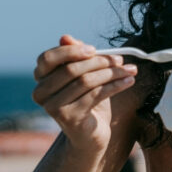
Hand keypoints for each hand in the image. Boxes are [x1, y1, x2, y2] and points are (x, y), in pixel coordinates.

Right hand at [31, 35, 137, 152]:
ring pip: (85, 81)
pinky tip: (129, 81)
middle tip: (121, 60)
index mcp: (41, 79)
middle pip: (71, 69)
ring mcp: (52, 107)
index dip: (71, 51)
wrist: (91, 135)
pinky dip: (115, 86)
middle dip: (100, 62)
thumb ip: (76, 57)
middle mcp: (41, 93)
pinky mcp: (69, 118)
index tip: (94, 49)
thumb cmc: (88, 101)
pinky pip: (95, 95)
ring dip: (112, 73)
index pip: (47, 58)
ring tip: (131, 70)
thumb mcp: (83, 76)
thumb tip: (65, 37)